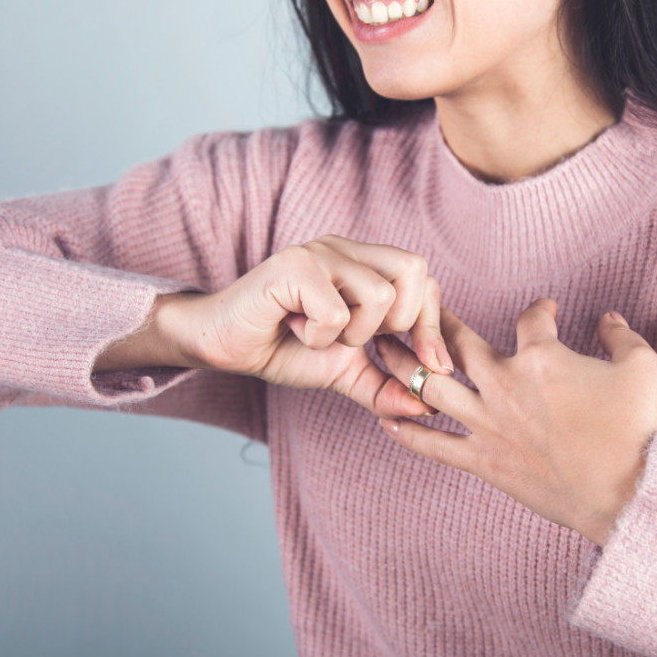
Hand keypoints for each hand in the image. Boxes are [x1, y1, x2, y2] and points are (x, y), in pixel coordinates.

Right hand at [98, 235, 451, 417]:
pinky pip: (335, 311)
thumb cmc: (283, 349)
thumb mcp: (345, 371)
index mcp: (364, 264)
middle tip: (357, 341)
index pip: (424, 279)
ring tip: (318, 333)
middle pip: (414, 273)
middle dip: (397, 324)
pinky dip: (318, 336)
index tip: (431, 365)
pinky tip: (294, 328)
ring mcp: (320, 252)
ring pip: (379, 295)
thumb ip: (386, 386)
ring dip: (352, 333)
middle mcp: (346, 249)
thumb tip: (427, 407)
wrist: (224, 347)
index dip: (432, 325)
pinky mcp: (293, 266)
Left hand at [374, 299, 656, 545]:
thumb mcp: (643, 369)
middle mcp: (505, 385)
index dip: (541, 309)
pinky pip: (434, 445)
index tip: (547, 310)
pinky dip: (408, 432)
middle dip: (433, 318)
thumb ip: (622, 336)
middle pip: (455, 342)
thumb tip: (609, 317)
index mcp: (542, 358)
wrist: (626, 494)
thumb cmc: (637, 430)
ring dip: (402, 364)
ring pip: (430, 387)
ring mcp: (489, 424)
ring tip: (380, 348)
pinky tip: (386, 419)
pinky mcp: (484, 461)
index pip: (531, 318)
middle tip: (415, 303)